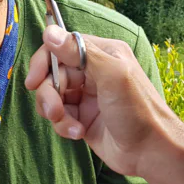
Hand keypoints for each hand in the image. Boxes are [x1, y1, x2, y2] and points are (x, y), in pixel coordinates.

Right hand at [24, 25, 183, 177]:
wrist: (150, 151)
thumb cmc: (138, 110)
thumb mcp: (112, 75)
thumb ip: (80, 52)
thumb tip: (50, 32)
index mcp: (103, 54)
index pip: (62, 47)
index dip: (44, 62)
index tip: (33, 80)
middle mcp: (94, 72)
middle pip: (53, 73)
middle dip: (49, 93)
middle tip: (53, 111)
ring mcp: (87, 96)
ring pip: (53, 96)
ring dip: (55, 112)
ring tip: (71, 126)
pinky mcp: (83, 118)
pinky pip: (60, 116)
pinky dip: (64, 125)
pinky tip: (78, 133)